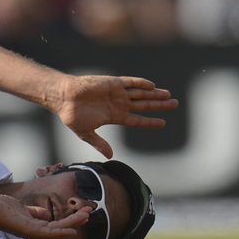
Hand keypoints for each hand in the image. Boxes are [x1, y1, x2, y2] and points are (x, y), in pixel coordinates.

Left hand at [0, 195, 90, 238]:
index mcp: (36, 225)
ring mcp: (35, 232)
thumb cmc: (3, 209)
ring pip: (59, 230)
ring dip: (73, 223)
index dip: (71, 218)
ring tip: (87, 216)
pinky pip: (49, 233)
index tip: (84, 211)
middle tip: (91, 213)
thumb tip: (46, 213)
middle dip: (77, 220)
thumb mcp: (23, 209)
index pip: (58, 223)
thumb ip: (35, 212)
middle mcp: (37, 230)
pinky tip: (72, 230)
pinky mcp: (31, 232)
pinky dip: (61, 232)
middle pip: (62, 227)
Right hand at [51, 76, 178, 157]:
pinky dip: (141, 83)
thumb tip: (110, 156)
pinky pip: (130, 82)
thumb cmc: (72, 116)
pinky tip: (152, 86)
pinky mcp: (113, 83)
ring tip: (168, 95)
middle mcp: (119, 104)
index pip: (137, 120)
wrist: (63, 98)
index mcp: (114, 116)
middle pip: (144, 105)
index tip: (163, 124)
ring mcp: (117, 93)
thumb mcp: (86, 133)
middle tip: (174, 105)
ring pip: (141, 93)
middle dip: (159, 105)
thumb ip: (99, 143)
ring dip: (155, 94)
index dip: (149, 122)